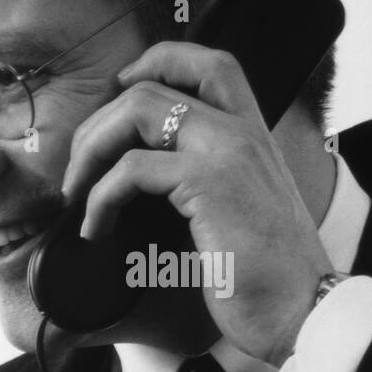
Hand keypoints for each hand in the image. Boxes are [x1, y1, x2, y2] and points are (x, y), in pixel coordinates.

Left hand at [61, 42, 332, 367]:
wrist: (298, 308)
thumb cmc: (260, 273)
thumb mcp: (232, 211)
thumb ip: (198, 182)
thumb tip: (136, 182)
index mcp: (250, 132)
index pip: (208, 63)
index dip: (154, 63)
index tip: (116, 94)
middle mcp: (242, 130)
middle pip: (150, 88)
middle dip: (96, 127)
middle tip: (75, 174)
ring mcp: (227, 150)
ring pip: (136, 112)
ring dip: (88, 155)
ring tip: (74, 198)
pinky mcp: (211, 181)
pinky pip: (131, 169)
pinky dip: (99, 198)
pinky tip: (94, 231)